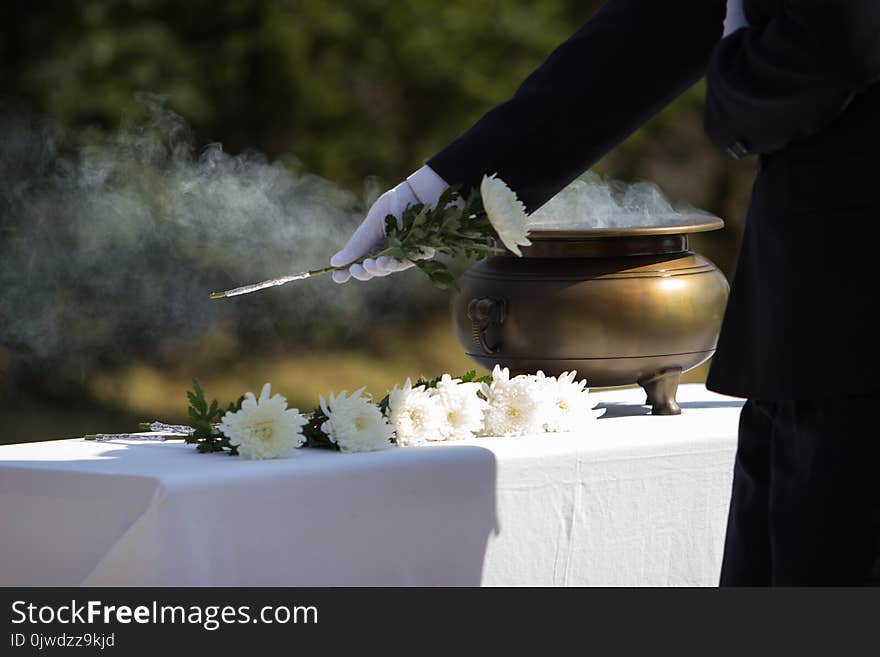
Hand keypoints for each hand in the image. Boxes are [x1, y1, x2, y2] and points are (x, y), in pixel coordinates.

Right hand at [330, 166, 447, 282]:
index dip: (348, 271)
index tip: (336, 277)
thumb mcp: (372, 223)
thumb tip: (334, 263)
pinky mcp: (419, 254)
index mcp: (375, 242)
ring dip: (376, 269)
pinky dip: (392, 265)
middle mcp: (388, 250)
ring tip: (368, 265)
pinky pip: (404, 264)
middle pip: (373, 269)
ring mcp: (403, 253)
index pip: (360, 261)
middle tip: (354, 270)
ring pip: (387, 269)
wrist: (421, 193)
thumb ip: (357, 244)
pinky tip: (383, 262)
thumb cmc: (396, 204)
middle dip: (362, 272)